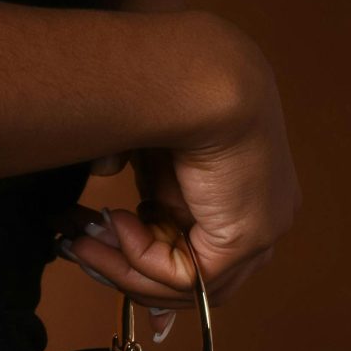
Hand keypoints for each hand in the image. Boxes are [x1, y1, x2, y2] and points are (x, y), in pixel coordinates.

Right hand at [53, 35, 299, 333]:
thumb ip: (143, 185)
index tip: (105, 250)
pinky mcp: (247, 237)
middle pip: (200, 271)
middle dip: (135, 270)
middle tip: (84, 250)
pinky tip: (119, 221)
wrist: (197, 68)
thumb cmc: (174, 87)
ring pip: (191, 283)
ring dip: (130, 269)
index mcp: (250, 184)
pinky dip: (143, 258)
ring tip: (87, 241)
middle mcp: (265, 211)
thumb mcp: (156, 152)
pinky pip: (187, 277)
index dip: (154, 259)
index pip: (209, 246)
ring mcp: (262, 229)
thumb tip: (109, 196)